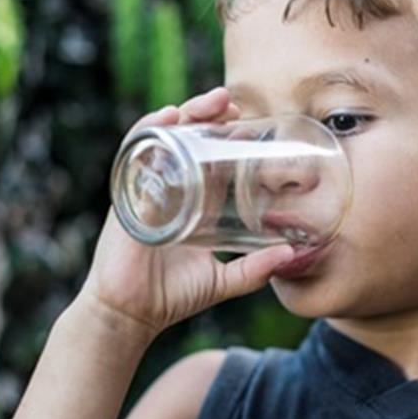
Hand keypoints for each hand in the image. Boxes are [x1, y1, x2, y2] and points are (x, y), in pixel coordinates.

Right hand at [77, 87, 294, 337]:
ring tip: (210, 103)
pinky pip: (133, 152)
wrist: (131, 315)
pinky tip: (168, 117)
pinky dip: (148, 130)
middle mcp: (168, 188)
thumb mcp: (221, 281)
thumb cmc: (171, 296)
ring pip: (163, 137)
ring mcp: (145, 188)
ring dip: (185, 113)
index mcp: (191, 202)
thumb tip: (291, 255)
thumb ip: (254, 270)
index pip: (209, 157)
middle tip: (232, 104)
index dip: (226, 135)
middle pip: (186, 138)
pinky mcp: (126, 194)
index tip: (249, 121)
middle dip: (208, 114)